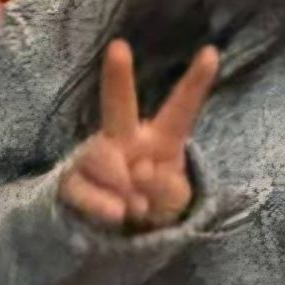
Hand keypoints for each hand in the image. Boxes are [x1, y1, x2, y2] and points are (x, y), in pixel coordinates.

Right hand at [59, 39, 218, 229]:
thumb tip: (139, 173)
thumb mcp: (175, 202)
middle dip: (118, 76)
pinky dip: (102, 205)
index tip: (213, 53)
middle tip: (118, 48)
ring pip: (101, 156)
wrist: (119, 236)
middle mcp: (126, 139)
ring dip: (122, 184)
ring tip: (138, 208)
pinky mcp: (72, 179)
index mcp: (162, 139)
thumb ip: (167, 188)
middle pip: (119, 105)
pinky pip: (82, 187)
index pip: (181, 109)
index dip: (196, 83)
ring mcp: (96, 157)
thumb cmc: (156, 205)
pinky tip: (117, 216)